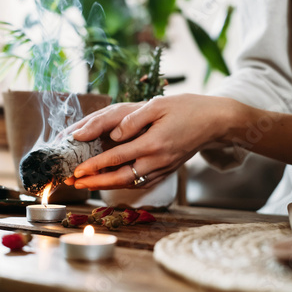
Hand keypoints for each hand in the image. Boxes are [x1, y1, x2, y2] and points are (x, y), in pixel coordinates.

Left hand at [71, 94, 237, 189]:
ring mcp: (163, 168)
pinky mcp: (167, 170)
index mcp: (153, 143)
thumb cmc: (187, 108)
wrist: (215, 122)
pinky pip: (142, 182)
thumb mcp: (159, 105)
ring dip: (107, 186)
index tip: (77, 170)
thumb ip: (133, 119)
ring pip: (131, 183)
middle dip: (95, 182)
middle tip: (75, 183)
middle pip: (121, 178)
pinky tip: (113, 182)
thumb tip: (114, 133)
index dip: (94, 165)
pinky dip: (125, 184)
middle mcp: (157, 160)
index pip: (116, 157)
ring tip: (88, 185)